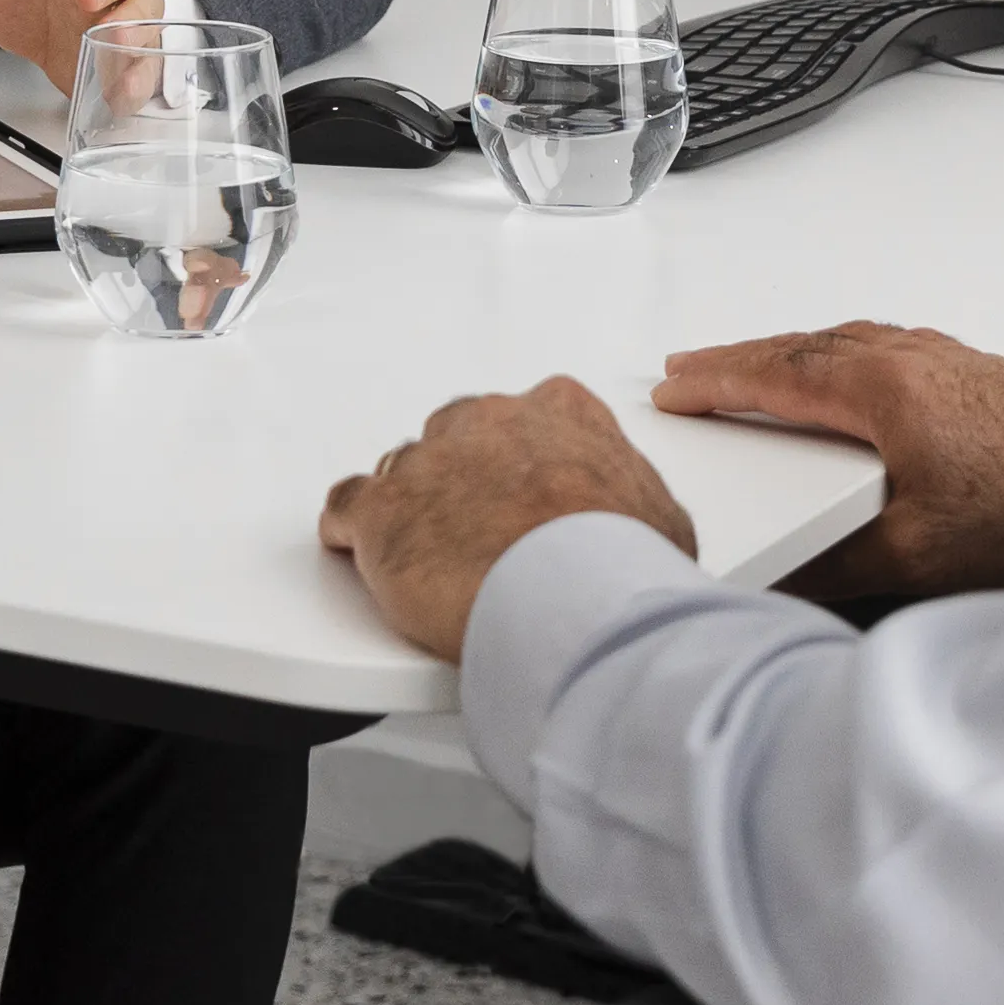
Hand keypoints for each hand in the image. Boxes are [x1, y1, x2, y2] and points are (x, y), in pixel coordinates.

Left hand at [316, 376, 697, 658]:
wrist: (577, 593)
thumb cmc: (621, 558)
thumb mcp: (657, 516)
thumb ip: (628, 501)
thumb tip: (634, 528)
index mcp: (557, 412)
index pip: (524, 416)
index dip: (515, 460)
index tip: (517, 489)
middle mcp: (486, 423)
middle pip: (455, 439)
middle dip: (459, 481)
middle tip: (475, 533)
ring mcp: (429, 462)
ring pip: (403, 473)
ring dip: (411, 510)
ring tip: (425, 557)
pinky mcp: (381, 510)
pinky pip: (347, 507)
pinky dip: (351, 531)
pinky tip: (357, 549)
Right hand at [649, 320, 1003, 606]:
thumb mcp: (911, 557)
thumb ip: (834, 565)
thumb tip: (782, 578)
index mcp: (887, 391)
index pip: (779, 376)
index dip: (719, 383)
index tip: (678, 389)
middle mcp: (914, 361)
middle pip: (804, 346)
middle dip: (740, 357)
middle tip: (691, 369)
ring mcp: (943, 359)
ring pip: (842, 339)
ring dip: (787, 351)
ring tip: (749, 368)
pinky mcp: (967, 371)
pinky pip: (879, 342)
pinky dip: (834, 351)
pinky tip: (835, 369)